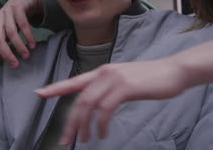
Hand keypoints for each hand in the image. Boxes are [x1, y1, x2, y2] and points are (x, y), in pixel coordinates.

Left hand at [0, 0, 43, 67]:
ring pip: (11, 32)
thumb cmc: (13, 18)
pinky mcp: (19, 7)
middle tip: (15, 65)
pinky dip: (28, 36)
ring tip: (26, 56)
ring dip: (19, 46)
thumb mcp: (6, 32)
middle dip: (6, 53)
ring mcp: (8, 12)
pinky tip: (32, 45)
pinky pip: (23, 24)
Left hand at [34, 60, 187, 143]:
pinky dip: (100, 124)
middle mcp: (104, 73)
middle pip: (79, 99)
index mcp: (101, 72)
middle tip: (65, 139)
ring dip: (83, 126)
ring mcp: (114, 79)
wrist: (173, 71)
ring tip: (83, 140)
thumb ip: (109, 89)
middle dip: (70, 122)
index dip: (55, 88)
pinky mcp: (125, 87)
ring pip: (88, 104)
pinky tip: (101, 134)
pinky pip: (105, 109)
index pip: (73, 81)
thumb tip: (98, 104)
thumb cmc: (150, 79)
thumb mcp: (124, 81)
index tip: (39, 93)